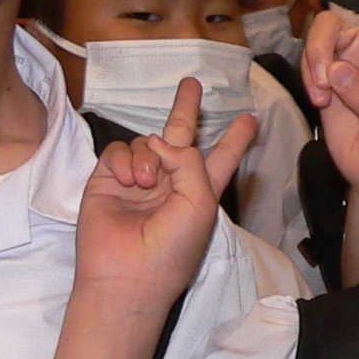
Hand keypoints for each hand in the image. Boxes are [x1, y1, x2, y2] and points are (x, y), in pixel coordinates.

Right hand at [73, 82, 256, 316]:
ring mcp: (137, 181)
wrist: (127, 274)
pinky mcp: (108, 180)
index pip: (222, 158)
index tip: (250, 119)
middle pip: (181, 137)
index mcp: (200, 190)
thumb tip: (158, 140)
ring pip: (146, 143)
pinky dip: (125, 161)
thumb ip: (188, 161)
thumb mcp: (200, 202)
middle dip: (186, 109)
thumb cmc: (173, 248)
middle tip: (192, 83)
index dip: (235, 139)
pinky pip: (118, 152)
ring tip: (146, 182)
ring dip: (148, 156)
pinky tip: (128, 180)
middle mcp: (170, 182)